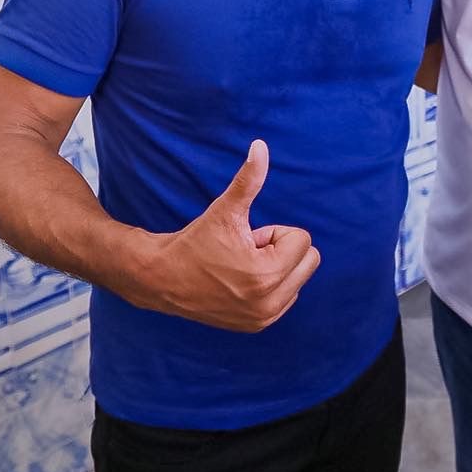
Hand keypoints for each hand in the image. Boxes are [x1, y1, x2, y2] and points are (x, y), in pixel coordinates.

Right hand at [140, 140, 319, 331]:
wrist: (162, 278)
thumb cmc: (195, 241)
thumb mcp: (225, 209)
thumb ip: (249, 178)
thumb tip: (261, 145)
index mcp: (266, 274)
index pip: (303, 240)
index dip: (273, 232)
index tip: (244, 239)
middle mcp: (270, 303)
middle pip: (309, 260)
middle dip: (280, 250)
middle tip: (246, 252)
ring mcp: (264, 318)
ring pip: (299, 278)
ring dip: (275, 268)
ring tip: (241, 267)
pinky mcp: (257, 326)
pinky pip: (288, 296)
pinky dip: (271, 286)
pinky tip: (240, 283)